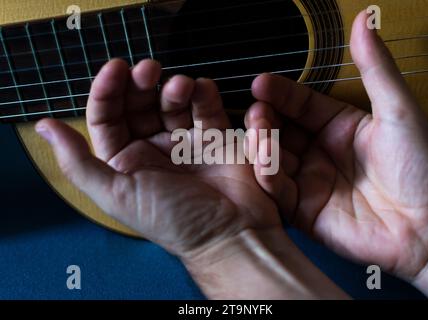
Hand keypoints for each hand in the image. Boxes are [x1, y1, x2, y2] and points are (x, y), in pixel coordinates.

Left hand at [35, 59, 347, 299]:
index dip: (107, 90)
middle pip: (139, 103)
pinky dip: (203, 93)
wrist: (228, 234)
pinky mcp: (214, 138)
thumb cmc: (172, 219)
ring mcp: (184, 142)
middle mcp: (152, 149)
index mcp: (125, 162)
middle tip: (149, 69)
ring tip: (180, 87)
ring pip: (172, 101)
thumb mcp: (116, 194)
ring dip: (174, 87)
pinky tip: (201, 90)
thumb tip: (44, 127)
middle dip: (141, 83)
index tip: (116, 67)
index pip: (108, 117)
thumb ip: (78, 162)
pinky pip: (205, 108)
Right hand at [245, 11, 427, 297]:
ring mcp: (309, 180)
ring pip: (272, 158)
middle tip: (257, 111)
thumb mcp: (399, 111)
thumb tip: (365, 23)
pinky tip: (266, 163)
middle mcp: (319, 152)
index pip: (299, 104)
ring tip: (258, 133)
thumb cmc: (423, 170)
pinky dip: (267, 177)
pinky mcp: (303, 209)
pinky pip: (277, 190)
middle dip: (263, 119)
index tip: (261, 83)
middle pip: (279, 130)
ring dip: (260, 145)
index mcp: (338, 127)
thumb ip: (375, 68)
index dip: (279, 93)